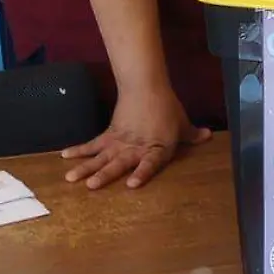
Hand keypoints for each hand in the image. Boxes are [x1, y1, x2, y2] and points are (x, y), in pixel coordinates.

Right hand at [61, 83, 210, 188]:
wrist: (146, 87)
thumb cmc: (167, 108)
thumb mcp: (182, 123)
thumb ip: (193, 134)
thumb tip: (208, 136)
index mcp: (156, 149)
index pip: (149, 164)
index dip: (141, 173)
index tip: (131, 184)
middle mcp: (135, 148)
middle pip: (118, 163)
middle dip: (104, 175)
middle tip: (91, 186)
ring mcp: (120, 142)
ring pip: (101, 157)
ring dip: (85, 167)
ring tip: (71, 178)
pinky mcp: (109, 135)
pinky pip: (92, 144)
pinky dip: (78, 150)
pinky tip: (64, 156)